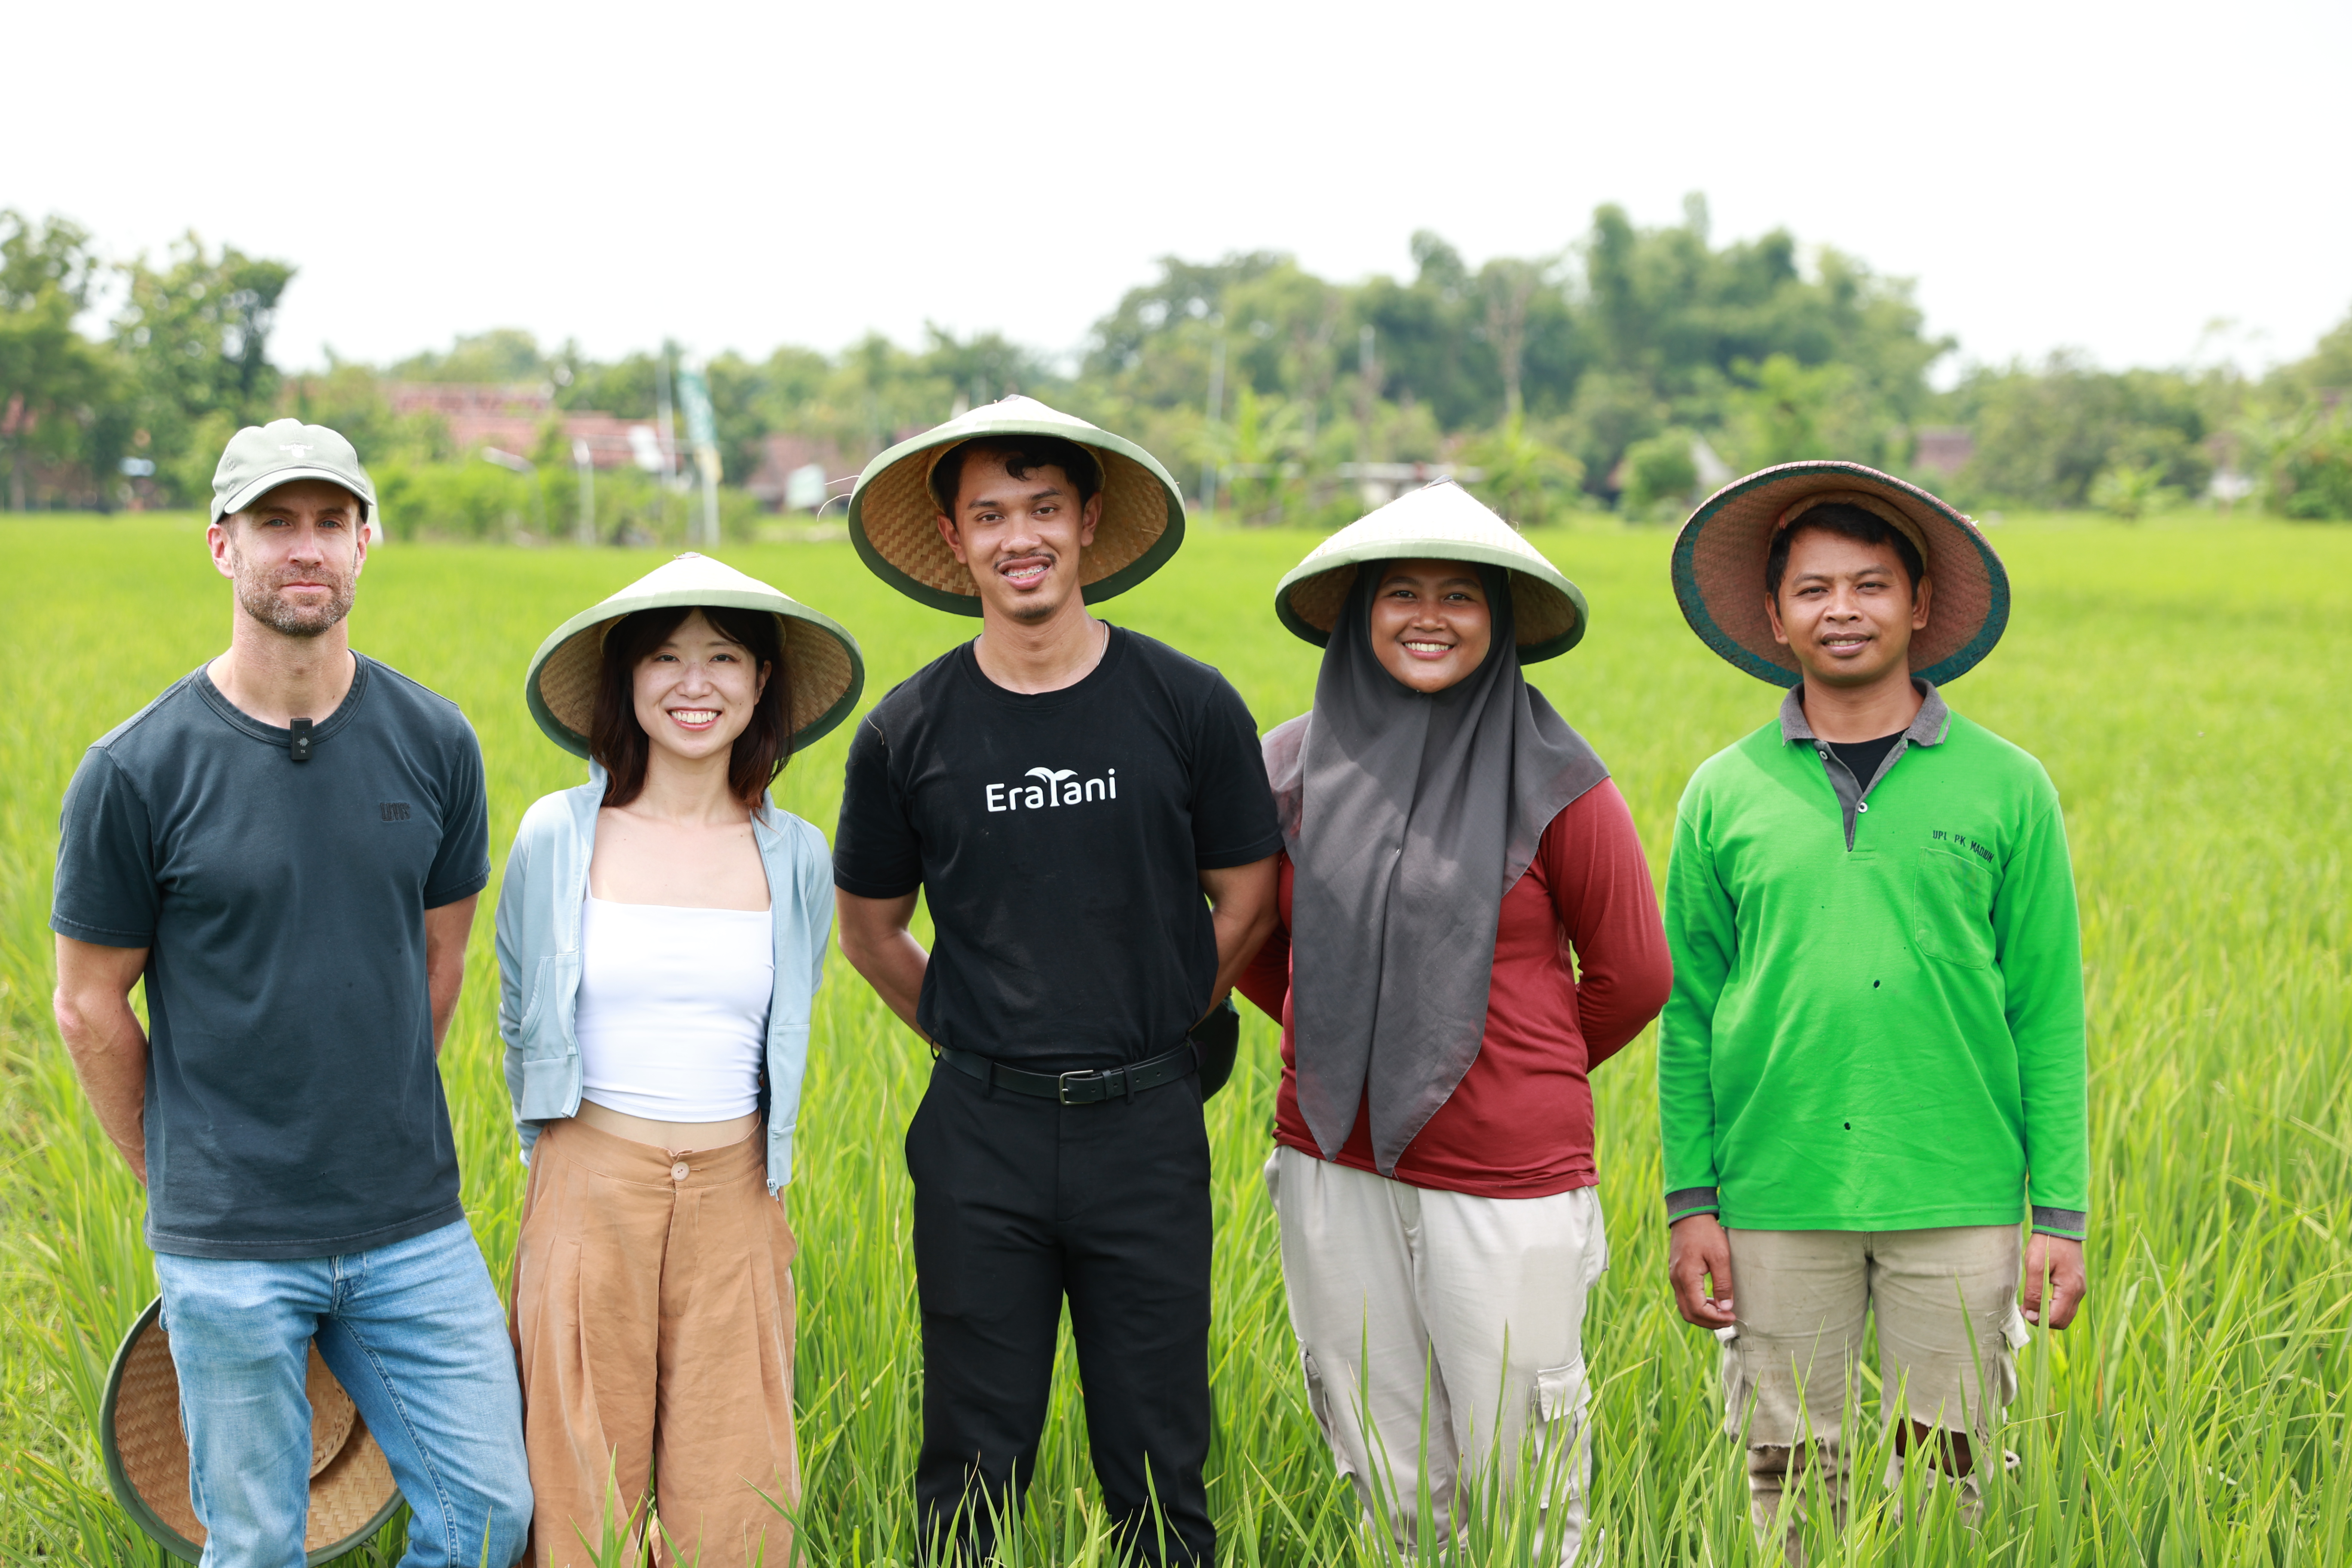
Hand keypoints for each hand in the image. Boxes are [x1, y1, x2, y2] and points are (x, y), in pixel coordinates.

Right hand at [1668, 1212, 1736, 1328]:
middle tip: (1728, 1319)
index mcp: (1686, 1277)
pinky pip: (1685, 1297)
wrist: (1689, 1215)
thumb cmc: (1706, 1233)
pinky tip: (1712, 1301)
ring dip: (1703, 1315)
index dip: (1715, 1319)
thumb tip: (1726, 1307)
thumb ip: (1723, 1283)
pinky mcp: (1677, 1274)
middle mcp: (1676, 1280)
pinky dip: (1698, 1305)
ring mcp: (1674, 1277)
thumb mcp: (1720, 1256)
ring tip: (1722, 1312)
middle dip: (1709, 1322)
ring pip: (1685, 1307)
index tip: (1732, 1316)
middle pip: (1689, 1313)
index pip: (1698, 1310)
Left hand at [2022, 1233, 2085, 1328]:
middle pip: (2063, 1320)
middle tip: (2027, 1309)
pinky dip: (2054, 1305)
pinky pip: (2067, 1303)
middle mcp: (2079, 1291)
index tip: (2024, 1310)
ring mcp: (2079, 1288)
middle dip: (2044, 1320)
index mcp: (2070, 1289)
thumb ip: (2034, 1292)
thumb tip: (2032, 1313)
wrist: (2061, 1226)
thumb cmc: (2047, 1244)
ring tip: (2032, 1302)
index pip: (2056, 1319)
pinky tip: (2041, 1295)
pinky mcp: (2076, 1283)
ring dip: (2049, 1313)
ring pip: (2066, 1313)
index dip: (2039, 1320)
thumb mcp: (2035, 1266)